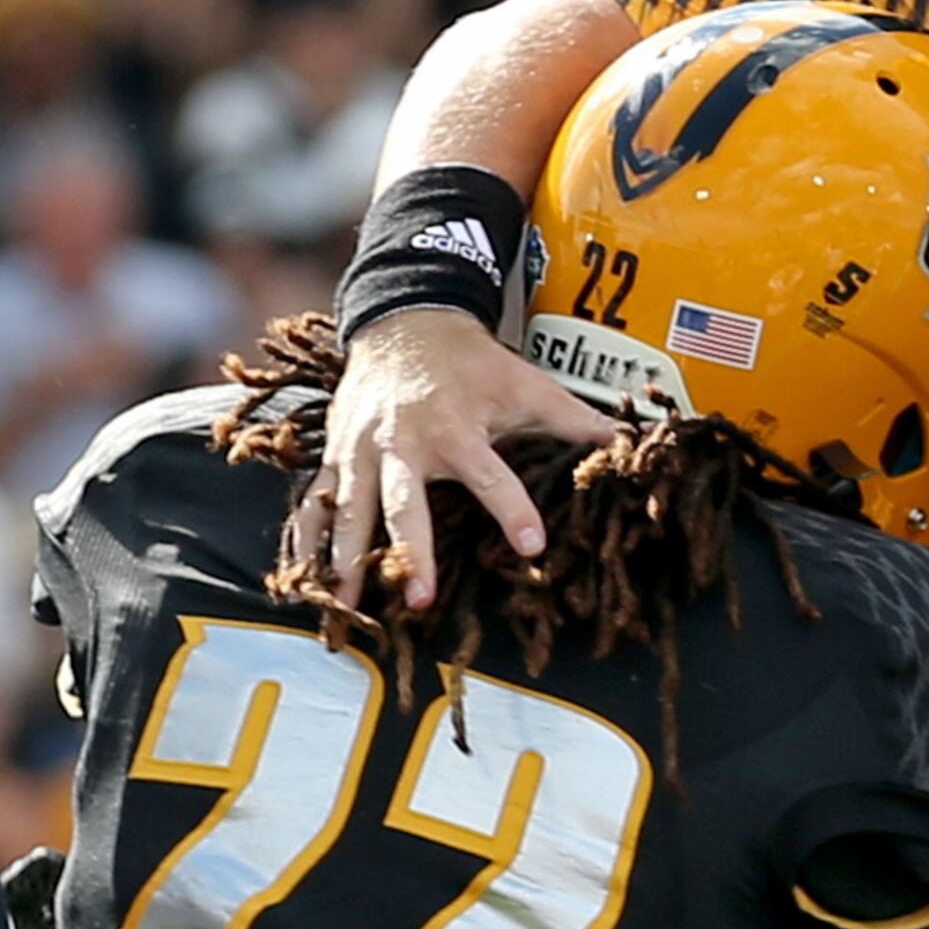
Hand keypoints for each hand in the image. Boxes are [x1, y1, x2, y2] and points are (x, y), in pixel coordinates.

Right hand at [291, 308, 613, 606]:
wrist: (405, 324)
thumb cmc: (472, 363)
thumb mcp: (526, 385)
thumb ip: (574, 420)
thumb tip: (628, 442)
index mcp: (456, 429)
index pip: (490, 477)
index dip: (513, 511)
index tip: (532, 547)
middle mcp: (403, 443)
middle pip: (403, 504)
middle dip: (411, 551)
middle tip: (419, 598)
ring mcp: (361, 451)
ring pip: (348, 511)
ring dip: (346, 559)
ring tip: (348, 604)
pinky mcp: (335, 456)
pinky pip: (314, 502)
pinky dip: (304, 540)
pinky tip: (300, 578)